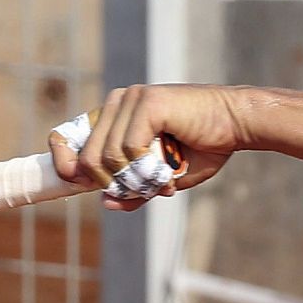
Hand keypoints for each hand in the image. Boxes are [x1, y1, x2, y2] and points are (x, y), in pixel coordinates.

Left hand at [49, 84, 248, 209]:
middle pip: (89, 157)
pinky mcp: (147, 102)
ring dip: (136, 182)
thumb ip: (133, 188)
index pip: (68, 134)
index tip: (74, 182)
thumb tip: (105, 202)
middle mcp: (118, 102)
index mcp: (115, 115)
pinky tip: (168, 171)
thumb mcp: (162, 177)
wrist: (237, 125)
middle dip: (114, 185)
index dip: (64, 161)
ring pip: (109, 157)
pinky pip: (130, 148)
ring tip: (163, 184)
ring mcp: (131, 99)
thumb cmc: (203, 147)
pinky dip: (148, 168)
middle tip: (145, 192)